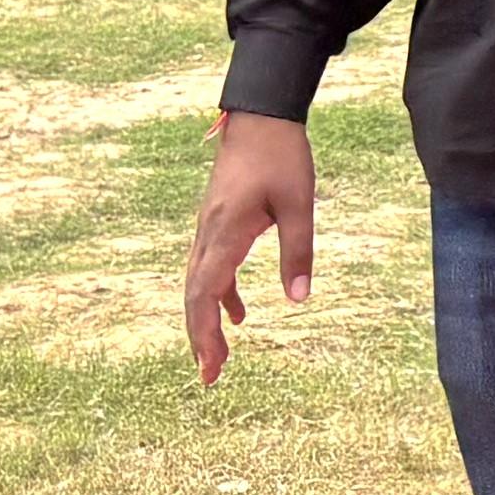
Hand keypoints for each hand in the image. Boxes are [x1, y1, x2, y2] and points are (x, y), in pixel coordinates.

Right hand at [185, 111, 315, 384]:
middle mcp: (208, 234)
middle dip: (201, 338)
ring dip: (207, 320)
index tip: (212, 367)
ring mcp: (209, 228)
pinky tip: (238, 315)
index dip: (205, 334)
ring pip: (199, 284)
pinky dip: (221, 294)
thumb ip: (298, 251)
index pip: (206, 294)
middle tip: (211, 377)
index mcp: (225, 232)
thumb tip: (299, 299)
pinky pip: (212, 267)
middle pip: (194, 296)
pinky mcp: (218, 222)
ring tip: (219, 358)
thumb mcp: (299, 204)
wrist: (261, 117)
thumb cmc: (282, 155)